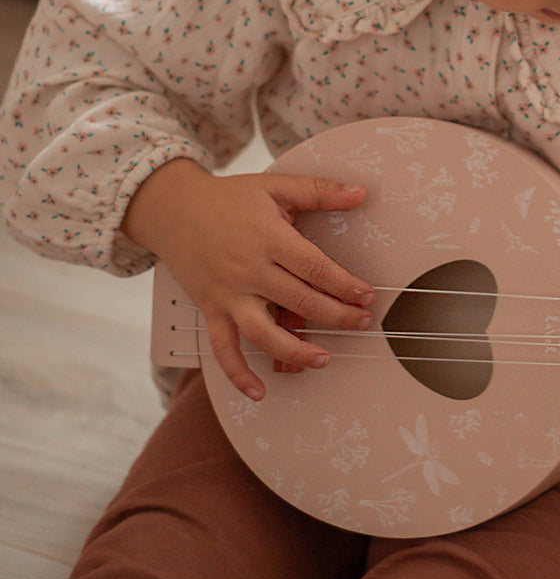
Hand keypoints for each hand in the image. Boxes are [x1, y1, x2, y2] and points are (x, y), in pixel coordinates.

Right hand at [123, 159, 373, 399]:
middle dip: (335, 316)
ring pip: (263, 333)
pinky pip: (222, 349)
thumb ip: (320, 190)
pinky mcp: (210, 310)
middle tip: (361, 323)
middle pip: (298, 301)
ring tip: (324, 359)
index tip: (366, 296)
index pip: (314, 268)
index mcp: (269, 238)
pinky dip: (238, 374)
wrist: (173, 208)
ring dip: (295, 351)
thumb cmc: (229, 198)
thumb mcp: (276, 185)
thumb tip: (361, 193)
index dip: (344, 285)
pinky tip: (258, 392)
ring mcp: (228, 294)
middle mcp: (248, 270)